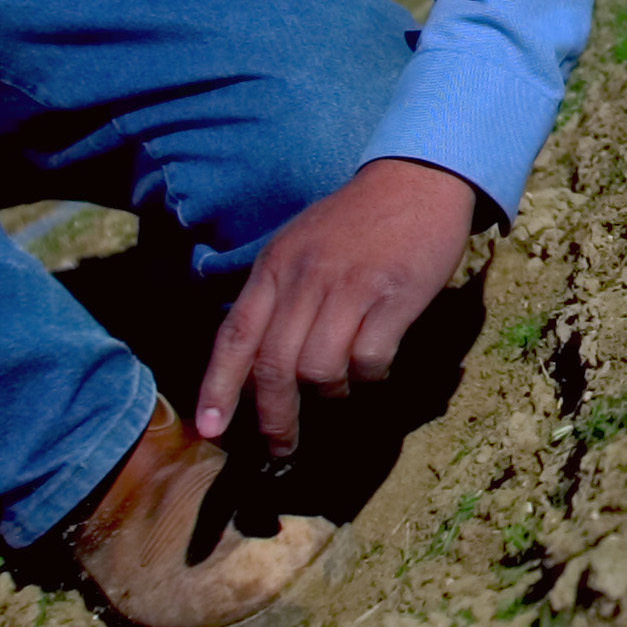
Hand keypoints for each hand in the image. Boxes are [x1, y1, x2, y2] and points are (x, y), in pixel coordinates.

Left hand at [194, 158, 477, 454]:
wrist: (416, 179)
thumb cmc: (356, 221)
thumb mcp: (300, 246)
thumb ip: (277, 295)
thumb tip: (257, 364)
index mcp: (275, 266)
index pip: (235, 335)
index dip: (218, 387)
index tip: (211, 429)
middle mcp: (305, 278)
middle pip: (275, 366)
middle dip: (275, 417)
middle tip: (283, 446)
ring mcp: (350, 287)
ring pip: (320, 369)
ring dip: (330, 393)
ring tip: (341, 389)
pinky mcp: (394, 296)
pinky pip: (369, 359)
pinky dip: (369, 376)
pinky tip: (376, 365)